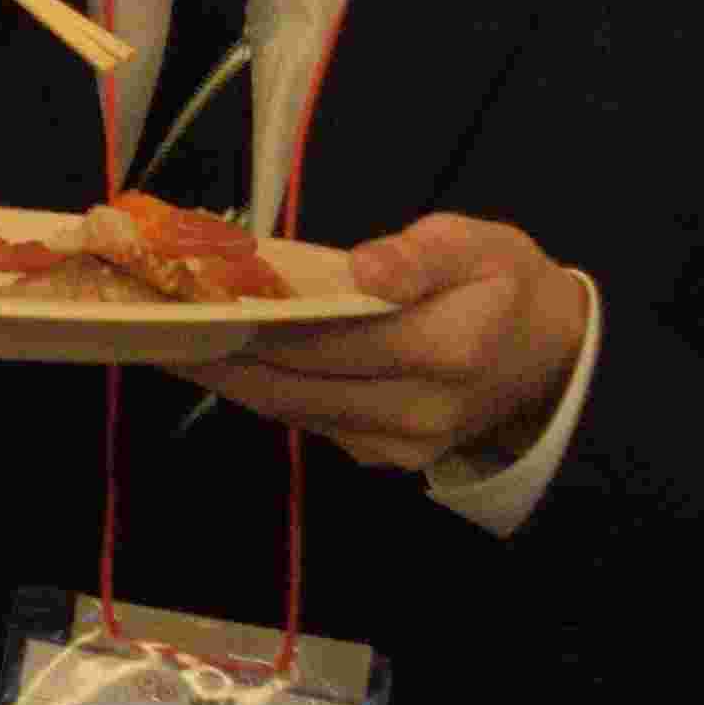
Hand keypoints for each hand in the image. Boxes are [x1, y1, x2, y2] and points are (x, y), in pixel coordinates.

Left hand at [189, 215, 588, 474]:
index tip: (193, 303)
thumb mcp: (481, 245)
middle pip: (295, 384)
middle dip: (220, 356)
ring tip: (170, 342)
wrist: (550, 360)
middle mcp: (418, 410)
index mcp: (447, 350)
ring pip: (291, 411)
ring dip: (228, 379)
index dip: (257, 324)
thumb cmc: (506, 287)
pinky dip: (263, 391)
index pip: (329, 340)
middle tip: (153, 325)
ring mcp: (399, 445)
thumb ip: (422, 255)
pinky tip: (222, 362)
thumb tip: (365, 270)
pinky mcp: (384, 459)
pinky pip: (308, 422)